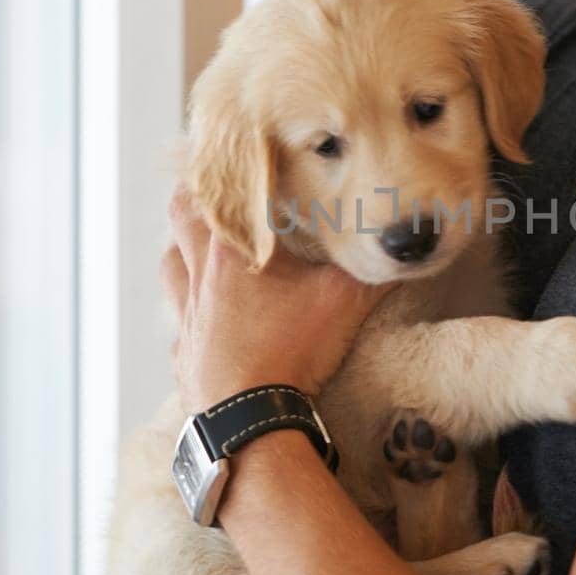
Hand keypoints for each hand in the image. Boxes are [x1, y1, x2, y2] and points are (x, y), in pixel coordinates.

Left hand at [161, 183, 393, 411]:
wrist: (249, 419)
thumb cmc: (291, 351)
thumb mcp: (344, 302)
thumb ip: (372, 271)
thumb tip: (404, 250)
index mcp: (233, 251)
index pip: (215, 189)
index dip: (221, 168)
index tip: (232, 154)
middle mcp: (200, 276)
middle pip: (180, 216)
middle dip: (195, 199)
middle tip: (216, 194)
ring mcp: (188, 317)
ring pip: (171, 267)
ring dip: (184, 252)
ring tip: (207, 250)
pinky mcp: (184, 356)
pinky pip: (181, 326)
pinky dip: (192, 316)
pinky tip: (211, 323)